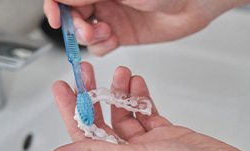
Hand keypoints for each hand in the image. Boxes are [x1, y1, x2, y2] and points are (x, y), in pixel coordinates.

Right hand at [44, 0, 249, 55]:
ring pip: (85, 32)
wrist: (194, 2)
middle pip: (72, 13)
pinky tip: (113, 40)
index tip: (54, 16)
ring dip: (89, 37)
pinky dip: (102, 46)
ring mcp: (112, 17)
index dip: (56, 5)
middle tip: (85, 28)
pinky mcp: (122, 34)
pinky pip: (101, 45)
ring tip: (105, 33)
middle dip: (74, 24)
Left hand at [49, 62, 249, 150]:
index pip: (83, 134)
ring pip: (126, 113)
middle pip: (102, 120)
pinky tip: (137, 84)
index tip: (63, 88)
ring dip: (120, 92)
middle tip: (86, 72)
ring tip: (120, 73)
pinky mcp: (166, 135)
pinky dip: (141, 97)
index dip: (71, 109)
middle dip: (93, 94)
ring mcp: (148, 144)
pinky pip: (147, 112)